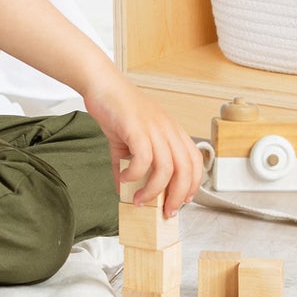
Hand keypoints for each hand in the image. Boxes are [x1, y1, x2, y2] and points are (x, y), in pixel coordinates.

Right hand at [82, 72, 203, 216]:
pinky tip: (124, 179)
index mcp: (172, 131)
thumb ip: (129, 166)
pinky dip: (134, 174)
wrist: (102, 85)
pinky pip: (143, 158)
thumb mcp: (129, 141)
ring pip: (166, 167)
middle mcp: (168, 129)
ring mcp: (154, 127)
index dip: (193, 183)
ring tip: (139, 200)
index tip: (182, 201)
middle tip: (165, 212)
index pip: (195, 160)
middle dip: (178, 195)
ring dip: (154, 190)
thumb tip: (125, 192)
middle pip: (186, 168)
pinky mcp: (136, 127)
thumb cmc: (118, 111)